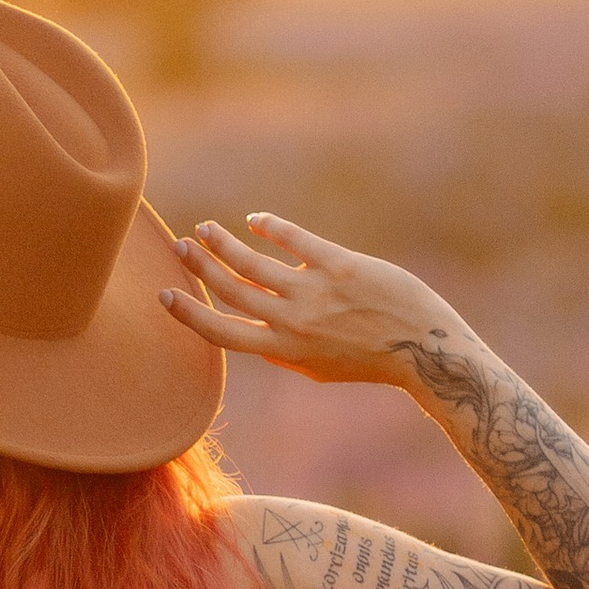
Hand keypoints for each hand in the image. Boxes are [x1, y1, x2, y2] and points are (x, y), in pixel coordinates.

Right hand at [159, 212, 469, 390]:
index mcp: (283, 351)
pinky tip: (257, 220)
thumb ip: (285, 352)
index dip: (188, 312)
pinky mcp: (339, 266)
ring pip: (252, 262)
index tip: (165, 294)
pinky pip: (294, 240)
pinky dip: (270, 227)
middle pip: (229, 289)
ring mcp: (314, 293)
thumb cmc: (372, 360)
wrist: (424, 350)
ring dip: (222, 243)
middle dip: (199, 266)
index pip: (221, 332)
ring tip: (206, 228)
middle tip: (181, 245)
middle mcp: (291, 322)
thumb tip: (258, 335)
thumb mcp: (320, 368)